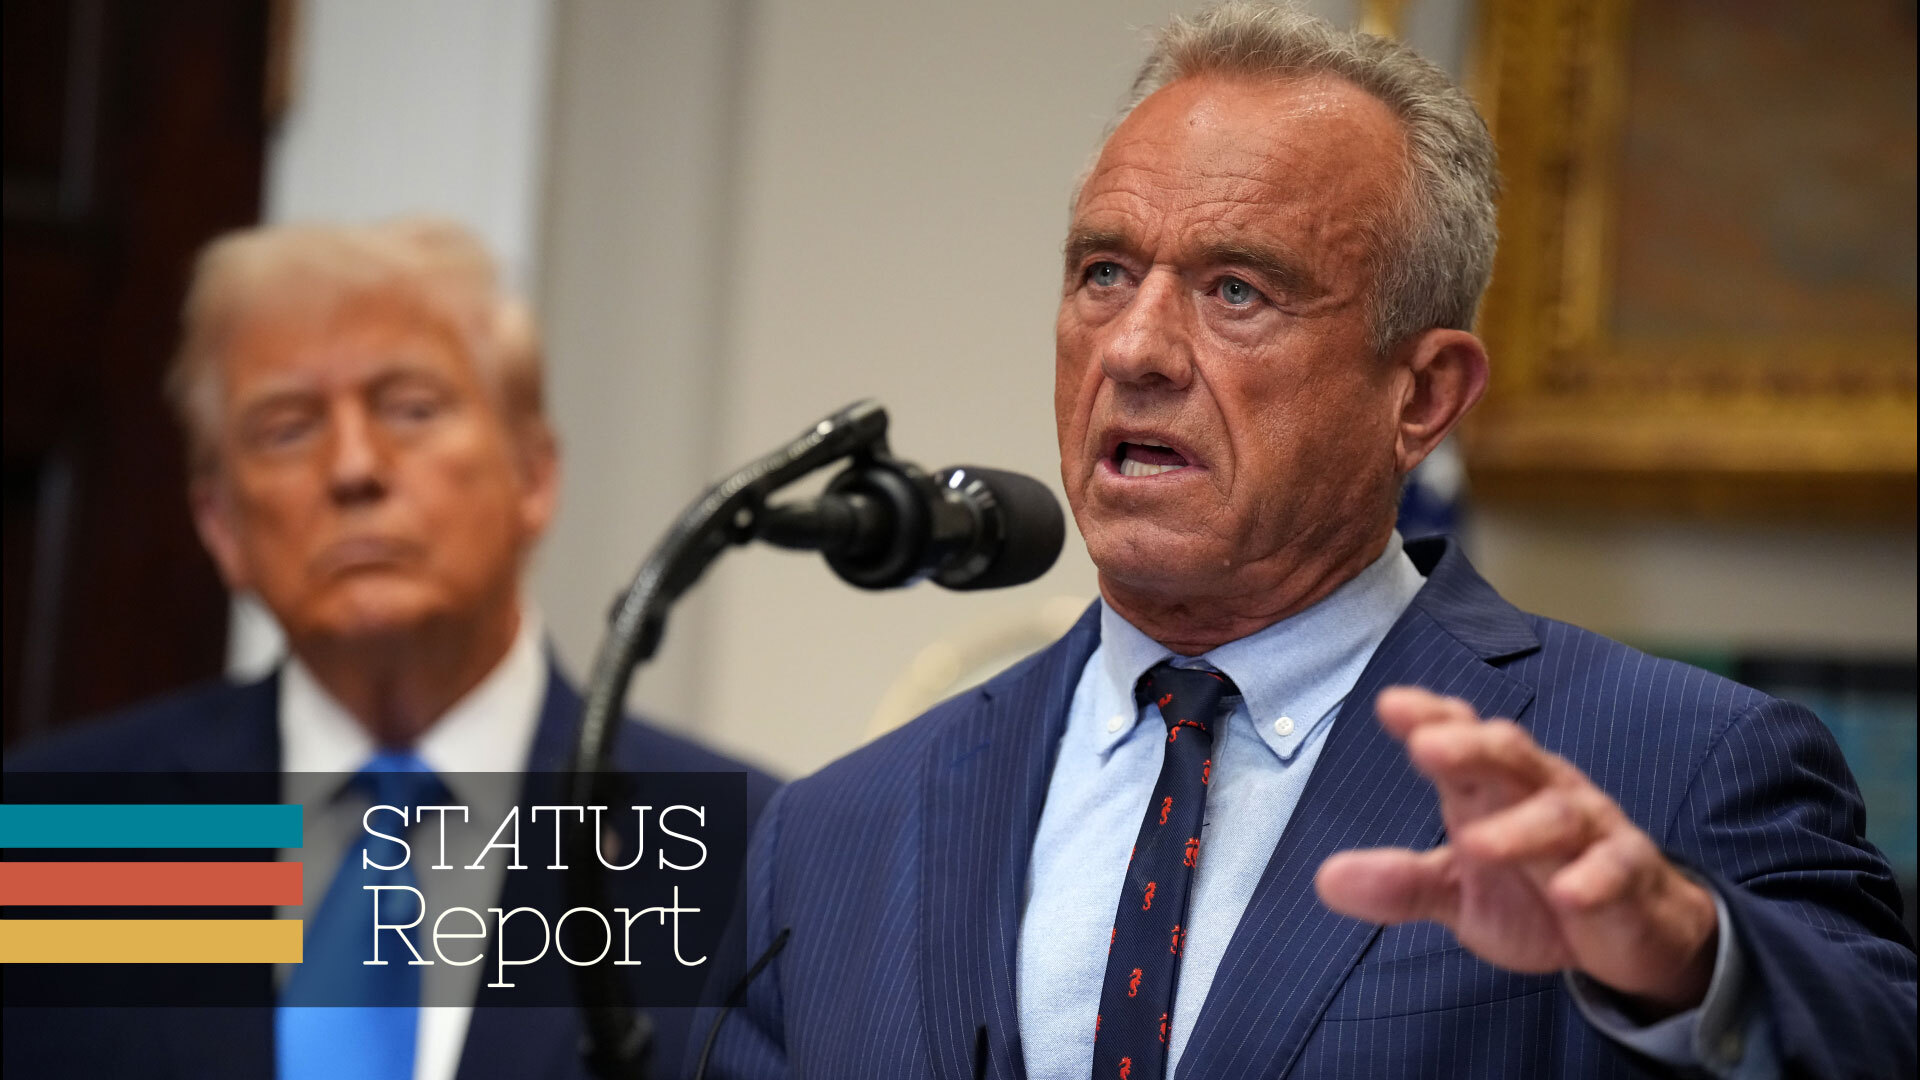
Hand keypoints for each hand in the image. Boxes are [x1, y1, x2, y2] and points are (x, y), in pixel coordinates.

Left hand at [1314, 687, 1718, 1014]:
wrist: (1632, 928)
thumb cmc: (1535, 889)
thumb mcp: (1458, 892)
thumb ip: (1400, 882)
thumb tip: (1323, 879)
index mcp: (1490, 787)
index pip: (1461, 737)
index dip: (1432, 717)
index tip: (1392, 705)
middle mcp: (1540, 791)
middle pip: (1509, 755)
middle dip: (1470, 746)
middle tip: (1426, 745)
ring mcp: (1589, 829)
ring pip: (1557, 815)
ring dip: (1519, 829)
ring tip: (1476, 844)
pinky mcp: (1630, 872)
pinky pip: (1615, 868)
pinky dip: (1594, 878)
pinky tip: (1568, 893)